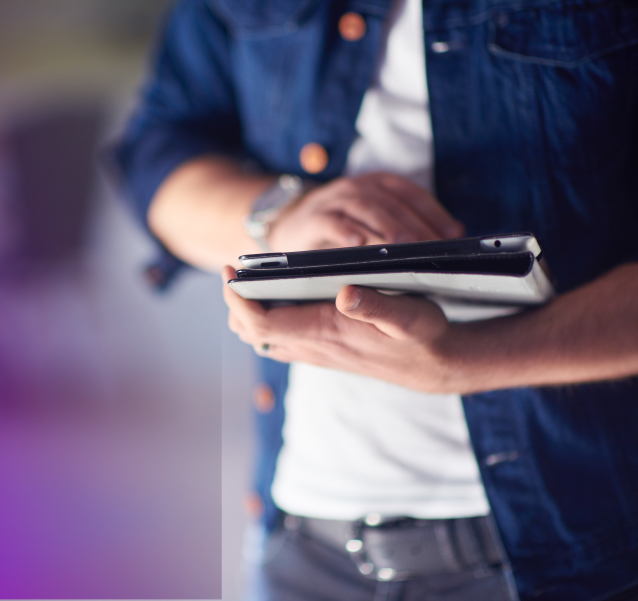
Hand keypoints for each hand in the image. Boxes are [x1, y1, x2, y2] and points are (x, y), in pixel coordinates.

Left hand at [222, 266, 461, 392]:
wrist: (436, 365)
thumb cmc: (423, 336)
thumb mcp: (409, 315)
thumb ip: (377, 305)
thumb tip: (345, 294)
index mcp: (324, 333)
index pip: (261, 324)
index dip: (238, 300)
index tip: (230, 272)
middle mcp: (312, 346)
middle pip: (250, 333)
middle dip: (236, 304)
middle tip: (236, 273)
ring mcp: (315, 351)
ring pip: (262, 339)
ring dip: (248, 312)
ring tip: (250, 281)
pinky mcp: (321, 350)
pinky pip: (279, 339)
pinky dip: (267, 318)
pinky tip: (277, 296)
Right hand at [267, 172, 463, 251]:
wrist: (290, 225)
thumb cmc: (341, 226)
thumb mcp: (373, 221)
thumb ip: (404, 224)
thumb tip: (450, 236)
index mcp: (376, 184)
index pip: (410, 192)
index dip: (433, 211)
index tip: (453, 233)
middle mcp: (356, 187)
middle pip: (390, 201)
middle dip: (413, 223)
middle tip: (431, 245)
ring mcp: (333, 201)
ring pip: (364, 207)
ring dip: (385, 225)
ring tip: (402, 245)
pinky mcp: (312, 218)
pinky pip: (330, 222)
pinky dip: (345, 231)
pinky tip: (359, 243)